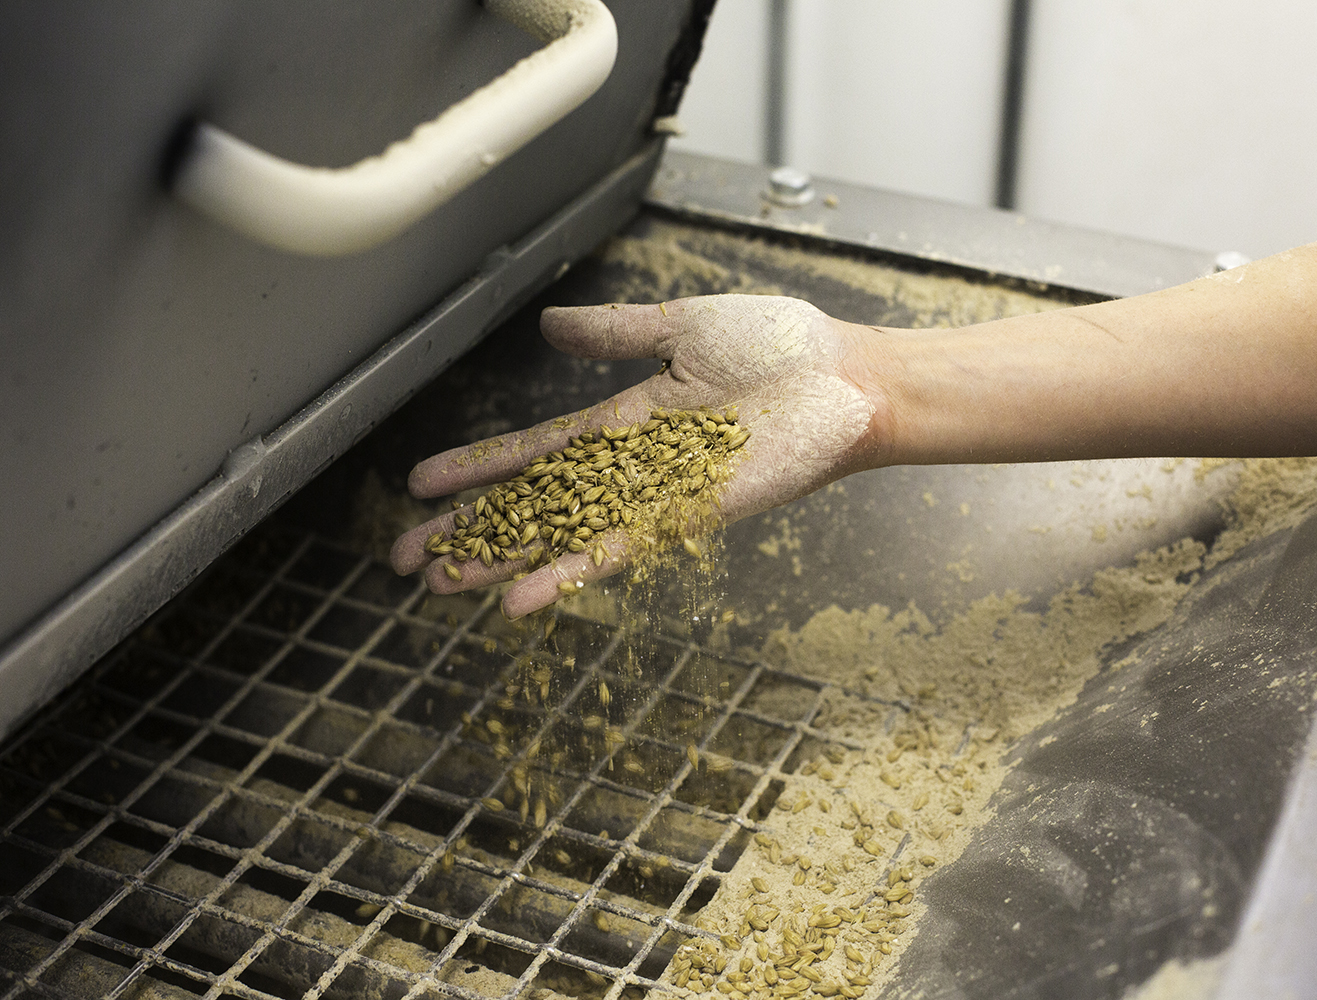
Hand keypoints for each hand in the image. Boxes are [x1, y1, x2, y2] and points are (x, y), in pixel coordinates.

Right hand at [389, 294, 882, 617]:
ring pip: (561, 535)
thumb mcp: (680, 326)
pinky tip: (517, 602)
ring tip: (442, 585)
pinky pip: (616, 551)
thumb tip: (549, 327)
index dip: (477, 468)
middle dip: (472, 531)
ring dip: (502, 561)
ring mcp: (656, 496)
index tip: (422, 486)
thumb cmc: (780, 349)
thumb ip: (613, 333)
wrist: (846, 379)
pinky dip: (565, 575)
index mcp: (625, 419)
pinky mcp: (687, 517)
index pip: (534, 451)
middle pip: (533, 504)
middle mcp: (631, 466)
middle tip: (409, 559)